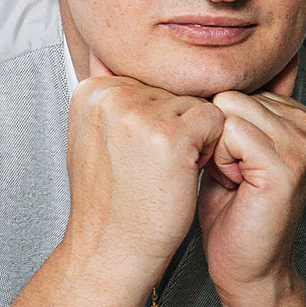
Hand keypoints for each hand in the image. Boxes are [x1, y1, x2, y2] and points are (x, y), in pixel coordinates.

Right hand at [60, 74, 226, 295]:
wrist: (111, 248)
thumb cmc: (110, 200)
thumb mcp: (94, 138)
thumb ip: (109, 99)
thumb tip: (111, 58)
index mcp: (90, 91)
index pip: (150, 81)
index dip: (153, 120)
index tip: (134, 154)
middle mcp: (111, 94)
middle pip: (174, 90)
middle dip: (174, 126)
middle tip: (150, 167)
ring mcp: (139, 112)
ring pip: (197, 104)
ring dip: (193, 138)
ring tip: (164, 172)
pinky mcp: (171, 134)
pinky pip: (215, 120)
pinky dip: (210, 149)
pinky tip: (183, 173)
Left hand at [197, 87, 305, 306]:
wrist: (244, 265)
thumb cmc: (226, 208)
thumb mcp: (221, 146)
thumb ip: (223, 107)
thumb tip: (198, 63)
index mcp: (291, 112)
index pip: (230, 83)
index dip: (210, 122)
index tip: (224, 157)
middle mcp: (304, 122)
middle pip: (227, 94)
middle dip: (210, 133)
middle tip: (224, 171)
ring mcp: (301, 142)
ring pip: (226, 110)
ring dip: (213, 147)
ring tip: (230, 178)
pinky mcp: (288, 164)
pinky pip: (231, 133)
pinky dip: (219, 161)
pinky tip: (233, 185)